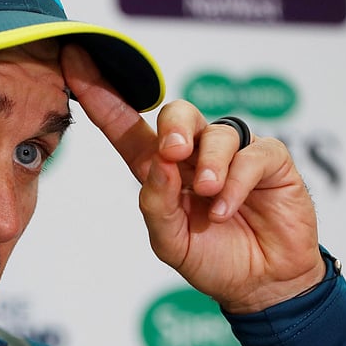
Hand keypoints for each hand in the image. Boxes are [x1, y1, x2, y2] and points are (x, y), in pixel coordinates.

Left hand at [62, 45, 325, 313]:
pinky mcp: (270, 161)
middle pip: (177, 113)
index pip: (126, 125)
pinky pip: (253, 153)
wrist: (263, 285)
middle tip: (174, 153)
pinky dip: (238, 180)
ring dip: (209, 164)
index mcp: (161, 170)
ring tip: (208, 195)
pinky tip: (227, 207)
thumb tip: (159, 164)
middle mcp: (196, 153)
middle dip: (173, 127)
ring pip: (217, 132)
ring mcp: (234, 154)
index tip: (74, 60)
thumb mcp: (171, 242)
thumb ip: (157, 206)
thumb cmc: (214, 260)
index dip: (101, 94)